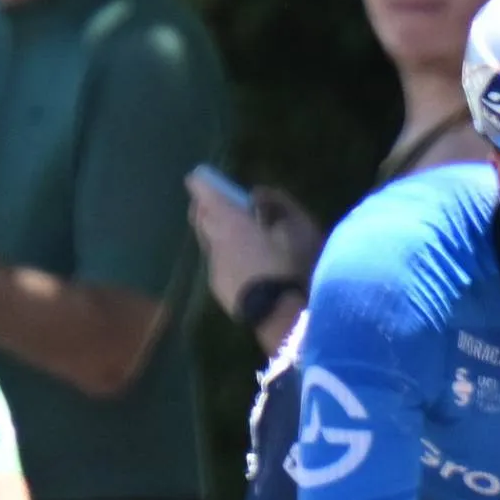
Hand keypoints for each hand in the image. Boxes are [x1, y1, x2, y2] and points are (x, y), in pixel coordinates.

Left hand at [187, 171, 318, 312]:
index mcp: (229, 221)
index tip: (203, 177)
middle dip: (206, 207)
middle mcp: (214, 242)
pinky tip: (246, 266)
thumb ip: (277, 203)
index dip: (202, 183)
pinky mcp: (220, 292)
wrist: (285, 321)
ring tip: (239, 238)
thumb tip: (256, 196)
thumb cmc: (293, 267)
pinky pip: (219, 265)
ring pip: (208, 243)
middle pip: (200, 217)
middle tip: (221, 205)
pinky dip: (227, 258)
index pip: (203, 192)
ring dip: (217, 235)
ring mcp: (214, 269)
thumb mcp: (299, 226)